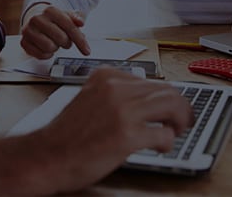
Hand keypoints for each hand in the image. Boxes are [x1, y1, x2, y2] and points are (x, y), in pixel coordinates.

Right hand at [0, 68, 193, 194]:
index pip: (149, 80)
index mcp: (106, 76)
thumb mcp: (91, 98)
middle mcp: (116, 88)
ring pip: (170, 105)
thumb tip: (147, 100)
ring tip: (177, 130)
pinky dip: (166, 140)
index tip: (172, 104)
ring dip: (179, 119)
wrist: (47, 155)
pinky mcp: (127, 135)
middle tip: (184, 119)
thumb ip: (116, 94)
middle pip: (165, 89)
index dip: (166, 94)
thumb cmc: (68, 132)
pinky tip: (160, 145)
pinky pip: (162, 133)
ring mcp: (122, 110)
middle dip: (180, 105)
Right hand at [20, 3, 89, 58]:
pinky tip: (46, 47)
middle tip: (64, 40)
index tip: (87, 50)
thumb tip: (81, 22)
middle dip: (66, 43)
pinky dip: (47, 54)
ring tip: (54, 42)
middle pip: (61, 39)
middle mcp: (37, 18)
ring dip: (56, 48)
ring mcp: (28, 30)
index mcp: (50, 10)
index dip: (80, 40)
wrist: (35, 19)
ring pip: (50, 48)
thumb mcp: (67, 15)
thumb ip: (76, 18)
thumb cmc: (54, 19)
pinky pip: (41, 55)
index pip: (70, 27)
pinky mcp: (23, 42)